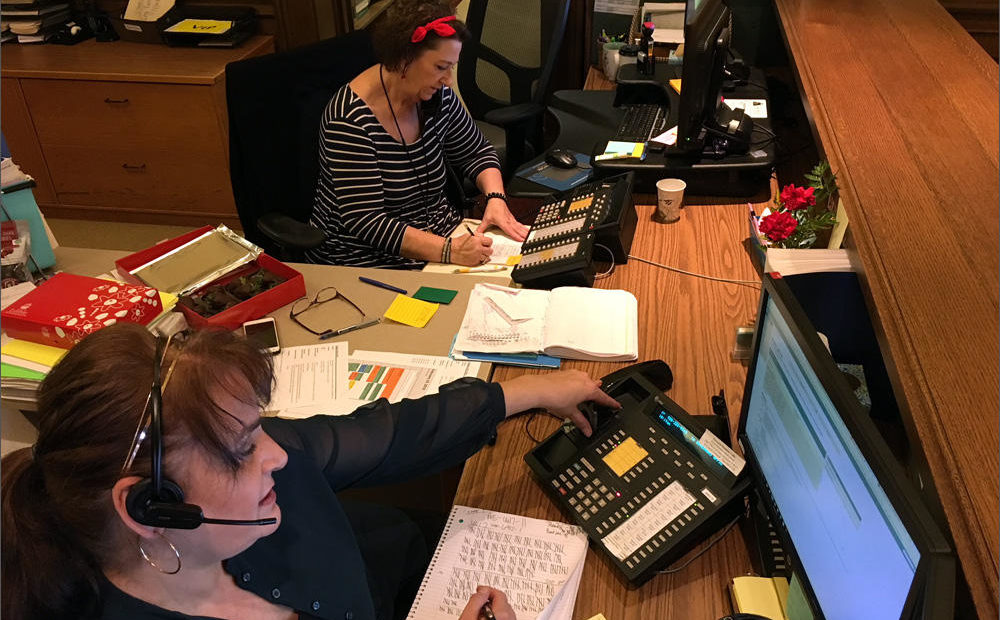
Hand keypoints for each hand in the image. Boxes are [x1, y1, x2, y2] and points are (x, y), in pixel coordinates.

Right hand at [451, 233, 492, 265]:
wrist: (451, 251)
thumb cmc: (457, 243)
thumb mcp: (468, 235)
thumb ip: (477, 235)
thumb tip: (482, 236)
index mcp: (477, 241)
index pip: (490, 241)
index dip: (488, 242)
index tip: (486, 243)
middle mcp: (478, 249)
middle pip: (490, 250)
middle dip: (488, 249)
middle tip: (484, 249)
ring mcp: (477, 256)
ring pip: (487, 257)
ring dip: (485, 255)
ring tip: (481, 253)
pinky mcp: (474, 262)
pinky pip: (482, 261)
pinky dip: (480, 259)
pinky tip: (477, 257)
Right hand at [458, 586, 516, 619]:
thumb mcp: (468, 616)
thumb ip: (475, 601)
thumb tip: (482, 591)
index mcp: (502, 613)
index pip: (499, 594)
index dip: (487, 590)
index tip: (479, 590)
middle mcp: (510, 619)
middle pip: (504, 603)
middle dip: (491, 600)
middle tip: (479, 601)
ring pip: (506, 612)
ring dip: (495, 609)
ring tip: (481, 612)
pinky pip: (507, 619)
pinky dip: (499, 616)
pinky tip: (488, 619)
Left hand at [477, 198, 528, 241]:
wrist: (496, 199)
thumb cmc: (492, 208)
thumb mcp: (486, 219)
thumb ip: (482, 228)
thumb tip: (477, 234)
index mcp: (503, 222)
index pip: (510, 231)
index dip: (515, 236)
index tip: (520, 240)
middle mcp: (508, 221)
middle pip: (517, 230)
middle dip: (522, 235)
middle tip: (528, 240)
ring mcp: (511, 220)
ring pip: (519, 227)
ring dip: (524, 231)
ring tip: (529, 236)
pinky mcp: (512, 218)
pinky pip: (519, 224)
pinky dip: (523, 227)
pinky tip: (526, 230)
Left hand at [501, 370, 620, 436]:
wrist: (540, 388)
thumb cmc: (555, 398)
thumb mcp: (571, 413)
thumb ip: (581, 423)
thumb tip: (588, 431)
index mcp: (589, 389)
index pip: (604, 398)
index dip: (611, 403)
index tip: (616, 405)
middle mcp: (584, 379)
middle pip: (596, 388)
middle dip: (598, 395)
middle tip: (601, 401)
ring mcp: (575, 374)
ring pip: (586, 381)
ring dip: (587, 388)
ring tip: (585, 395)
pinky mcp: (567, 372)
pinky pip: (577, 378)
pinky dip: (578, 384)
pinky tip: (572, 390)